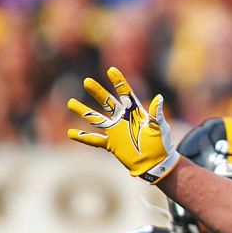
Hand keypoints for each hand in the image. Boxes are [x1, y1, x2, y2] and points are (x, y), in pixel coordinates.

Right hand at [67, 67, 180, 182]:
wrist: (156, 163)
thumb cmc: (160, 144)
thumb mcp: (160, 127)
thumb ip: (157, 113)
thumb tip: (159, 98)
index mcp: (135, 112)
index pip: (125, 93)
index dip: (118, 82)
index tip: (111, 70)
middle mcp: (123, 119)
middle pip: (107, 102)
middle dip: (97, 92)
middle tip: (87, 81)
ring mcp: (116, 131)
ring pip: (96, 119)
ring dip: (84, 111)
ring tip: (71, 103)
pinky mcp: (111, 144)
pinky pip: (94, 140)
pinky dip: (83, 137)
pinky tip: (71, 132)